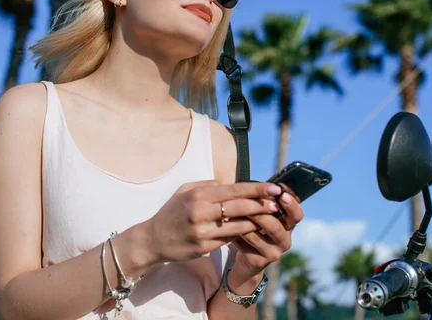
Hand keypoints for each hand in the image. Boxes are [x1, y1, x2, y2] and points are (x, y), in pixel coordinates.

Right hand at [143, 180, 282, 263]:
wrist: (153, 239)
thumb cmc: (172, 212)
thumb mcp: (185, 191)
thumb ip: (208, 185)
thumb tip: (231, 184)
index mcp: (198, 195)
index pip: (234, 190)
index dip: (257, 189)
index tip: (274, 188)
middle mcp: (200, 212)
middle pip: (239, 207)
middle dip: (262, 205)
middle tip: (277, 203)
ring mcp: (202, 231)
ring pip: (238, 226)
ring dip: (256, 221)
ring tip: (270, 217)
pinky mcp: (203, 247)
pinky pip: (228, 239)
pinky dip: (242, 235)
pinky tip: (252, 230)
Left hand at [231, 190, 303, 276]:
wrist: (248, 258)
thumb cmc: (256, 228)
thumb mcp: (263, 215)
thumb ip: (265, 203)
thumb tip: (259, 186)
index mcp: (288, 226)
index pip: (297, 215)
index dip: (291, 205)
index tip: (281, 194)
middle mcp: (285, 241)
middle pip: (275, 225)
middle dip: (259, 212)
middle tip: (245, 201)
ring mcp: (273, 253)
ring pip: (256, 234)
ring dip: (242, 222)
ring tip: (231, 211)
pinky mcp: (259, 262)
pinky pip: (245, 244)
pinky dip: (234, 232)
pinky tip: (226, 225)